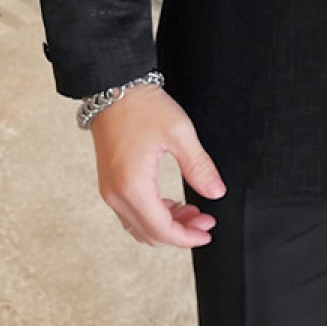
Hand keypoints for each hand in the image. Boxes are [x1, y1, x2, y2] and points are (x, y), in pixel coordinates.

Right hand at [89, 83, 226, 247]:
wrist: (112, 88)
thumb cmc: (143, 107)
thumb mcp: (179, 133)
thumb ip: (199, 166)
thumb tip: (216, 192)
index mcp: (133, 186)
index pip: (162, 229)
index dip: (187, 237)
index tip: (208, 232)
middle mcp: (116, 194)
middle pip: (150, 233)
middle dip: (180, 233)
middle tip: (206, 220)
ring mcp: (110, 190)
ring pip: (139, 226)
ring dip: (166, 225)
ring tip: (193, 211)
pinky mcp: (110, 183)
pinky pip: (131, 212)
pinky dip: (153, 215)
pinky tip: (172, 203)